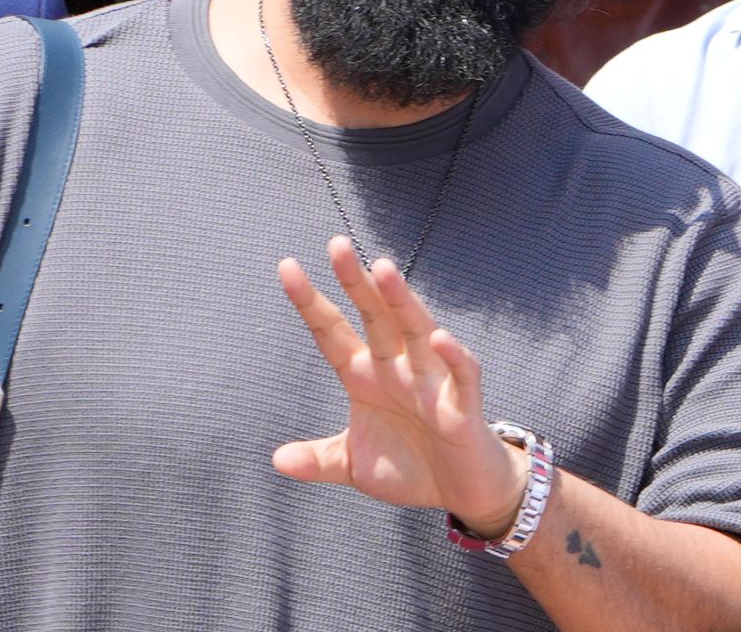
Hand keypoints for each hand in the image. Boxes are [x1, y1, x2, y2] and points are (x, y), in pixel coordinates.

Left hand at [274, 237, 529, 535]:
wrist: (462, 493)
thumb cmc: (411, 467)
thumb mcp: (354, 466)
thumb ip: (318, 459)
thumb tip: (277, 461)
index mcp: (365, 376)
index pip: (333, 331)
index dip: (310, 302)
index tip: (287, 267)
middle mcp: (396, 369)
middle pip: (375, 317)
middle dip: (357, 283)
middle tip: (336, 246)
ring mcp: (431, 383)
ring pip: (415, 331)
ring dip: (401, 301)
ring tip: (382, 270)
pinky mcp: (462, 407)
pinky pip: (460, 375)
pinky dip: (452, 357)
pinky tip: (439, 340)